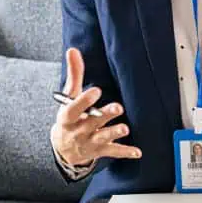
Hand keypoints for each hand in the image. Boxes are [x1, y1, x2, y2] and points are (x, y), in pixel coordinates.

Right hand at [52, 48, 142, 166]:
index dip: (84, 100)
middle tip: (118, 107)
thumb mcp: (69, 97)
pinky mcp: (100, 150)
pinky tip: (137, 152)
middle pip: (92, 122)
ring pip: (103, 137)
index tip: (96, 90)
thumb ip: (74, 74)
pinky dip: (125, 152)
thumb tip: (73, 50)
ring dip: (114, 132)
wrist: (64, 148)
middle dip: (104, 115)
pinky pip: (112, 152)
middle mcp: (78, 130)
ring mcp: (89, 142)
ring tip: (125, 128)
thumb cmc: (69, 117)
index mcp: (68, 116)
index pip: (73, 109)